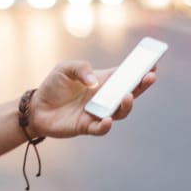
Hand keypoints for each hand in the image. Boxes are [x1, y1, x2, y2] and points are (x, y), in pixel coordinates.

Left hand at [28, 61, 155, 138]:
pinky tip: (106, 119)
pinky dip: (105, 125)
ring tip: (127, 96)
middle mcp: (104, 98)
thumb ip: (81, 69)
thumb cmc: (53, 86)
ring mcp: (98, 113)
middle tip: (150, 76)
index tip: (153, 62)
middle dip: (142, 85)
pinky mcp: (86, 126)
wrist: (36, 108)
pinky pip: (101, 128)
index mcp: (103, 81)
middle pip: (129, 93)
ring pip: (120, 112)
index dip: (140, 69)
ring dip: (126, 105)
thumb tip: (95, 83)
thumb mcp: (65, 69)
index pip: (126, 75)